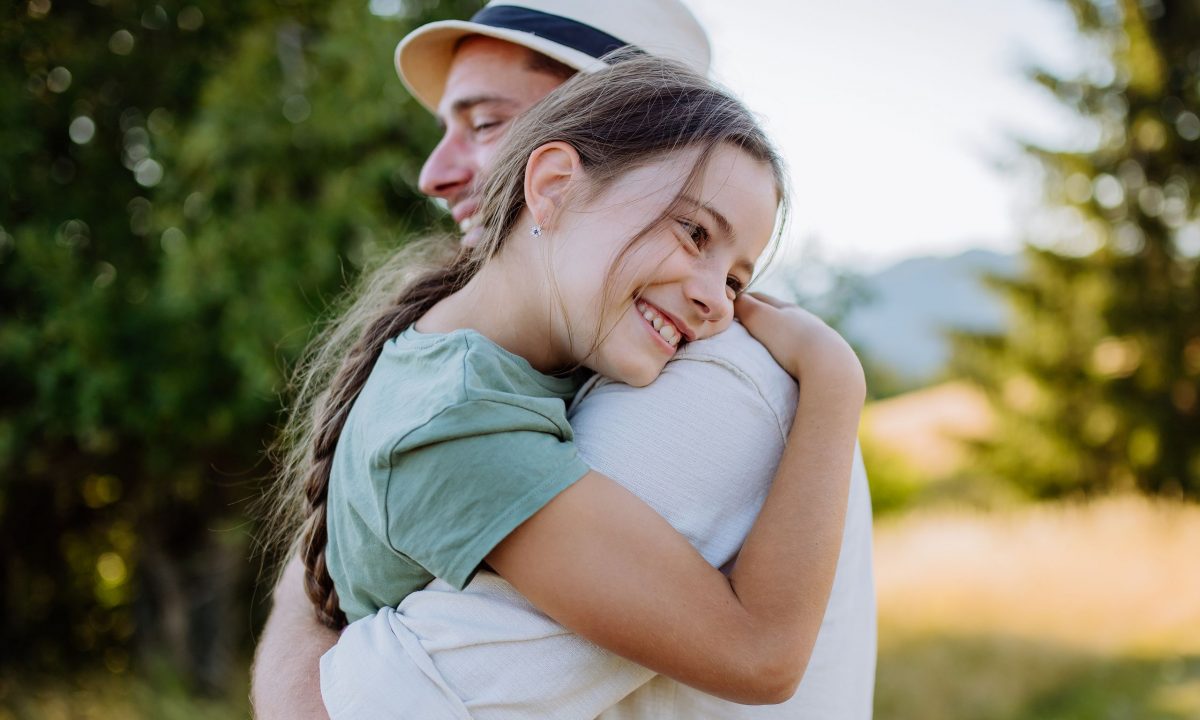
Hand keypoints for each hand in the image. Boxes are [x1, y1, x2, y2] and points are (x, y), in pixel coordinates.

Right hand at [734, 292, 864, 391]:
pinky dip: (793, 351)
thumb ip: (744, 306)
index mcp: (788, 308)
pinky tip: (791, 361)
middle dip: (763, 315)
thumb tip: (732, 298)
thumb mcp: (760, 318)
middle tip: (746, 324)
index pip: (760, 298)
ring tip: (769, 345)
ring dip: (780, 335)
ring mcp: (817, 339)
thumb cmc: (790, 339)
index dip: (744, 299)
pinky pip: (804, 351)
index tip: (731, 306)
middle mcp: (804, 320)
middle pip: (780, 314)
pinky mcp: (824, 359)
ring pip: (794, 332)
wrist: (828, 365)